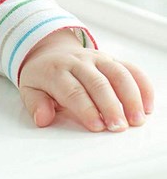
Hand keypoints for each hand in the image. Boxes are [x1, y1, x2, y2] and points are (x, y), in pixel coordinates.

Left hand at [18, 29, 154, 131]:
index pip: (72, 90)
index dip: (86, 109)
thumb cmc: (43, 76)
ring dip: (130, 97)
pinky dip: (143, 86)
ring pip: (118, 74)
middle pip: (98, 83)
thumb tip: (43, 118)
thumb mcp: (30, 89)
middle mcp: (78, 62)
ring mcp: (97, 58)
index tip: (97, 126)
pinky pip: (131, 69)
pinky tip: (148, 106)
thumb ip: (35, 104)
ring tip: (137, 120)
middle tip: (119, 127)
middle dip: (110, 106)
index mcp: (56, 70)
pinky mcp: (112, 59)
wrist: (50, 51)